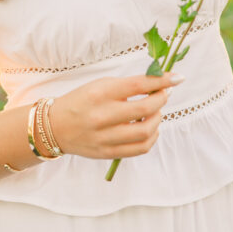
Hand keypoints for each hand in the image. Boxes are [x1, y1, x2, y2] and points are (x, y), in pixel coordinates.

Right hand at [50, 71, 176, 159]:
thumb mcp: (100, 85)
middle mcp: (102, 116)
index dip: (163, 81)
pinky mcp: (107, 153)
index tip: (178, 78)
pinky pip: (140, 148)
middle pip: (146, 108)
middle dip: (162, 99)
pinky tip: (151, 128)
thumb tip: (159, 83)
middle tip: (165, 94)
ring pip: (146, 131)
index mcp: (100, 93)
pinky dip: (152, 137)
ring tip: (156, 112)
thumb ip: (128, 86)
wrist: (54, 127)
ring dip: (158, 119)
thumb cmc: (81, 101)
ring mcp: (105, 137)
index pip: (139, 85)